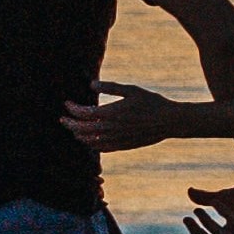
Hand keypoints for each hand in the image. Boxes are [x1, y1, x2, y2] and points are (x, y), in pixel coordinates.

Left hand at [61, 83, 183, 153]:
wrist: (170, 121)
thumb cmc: (152, 102)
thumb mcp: (131, 90)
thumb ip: (110, 87)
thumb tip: (91, 85)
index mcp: (112, 113)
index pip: (84, 113)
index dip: (72, 109)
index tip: (67, 103)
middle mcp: (112, 128)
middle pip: (83, 129)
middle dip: (70, 124)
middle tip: (63, 119)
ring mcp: (117, 139)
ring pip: (90, 141)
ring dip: (79, 135)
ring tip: (74, 130)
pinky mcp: (124, 145)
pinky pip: (102, 148)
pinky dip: (92, 145)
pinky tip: (90, 141)